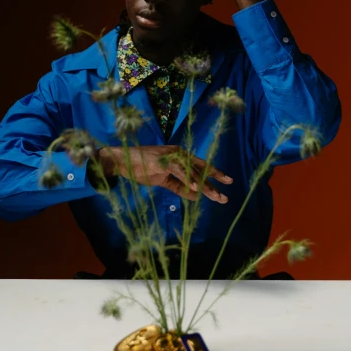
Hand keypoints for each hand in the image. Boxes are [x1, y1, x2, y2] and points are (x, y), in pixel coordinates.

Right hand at [98, 145, 231, 203]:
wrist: (123, 161)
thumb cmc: (143, 169)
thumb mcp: (165, 181)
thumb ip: (180, 187)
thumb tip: (196, 196)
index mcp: (180, 157)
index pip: (201, 166)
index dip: (214, 174)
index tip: (227, 181)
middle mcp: (179, 154)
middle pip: (201, 169)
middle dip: (214, 182)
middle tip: (225, 195)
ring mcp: (172, 156)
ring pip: (193, 171)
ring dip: (204, 185)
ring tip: (215, 197)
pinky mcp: (164, 160)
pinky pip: (179, 170)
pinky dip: (188, 179)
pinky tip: (196, 189)